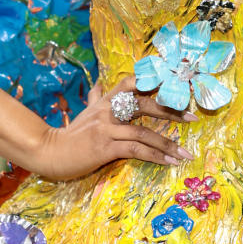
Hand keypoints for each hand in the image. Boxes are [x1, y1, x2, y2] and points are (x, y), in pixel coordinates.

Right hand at [25, 75, 197, 180]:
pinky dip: (155, 156)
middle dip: (171, 110)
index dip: (155, 80)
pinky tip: (169, 162)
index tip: (177, 86)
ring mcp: (106, 128)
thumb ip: (96, 98)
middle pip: (144, 103)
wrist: (49, 152)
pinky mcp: (104, 147)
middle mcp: (108, 109)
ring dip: (168, 143)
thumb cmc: (70, 134)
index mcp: (106, 100)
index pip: (133, 81)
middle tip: (192, 118)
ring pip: (143, 130)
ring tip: (186, 153)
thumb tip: (100, 84)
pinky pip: (135, 149)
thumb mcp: (85, 112)